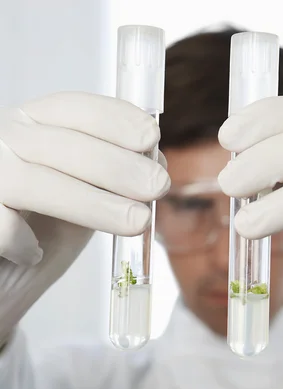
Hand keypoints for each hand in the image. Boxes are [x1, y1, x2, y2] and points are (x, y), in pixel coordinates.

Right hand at [0, 91, 169, 343]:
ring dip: (92, 203)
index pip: (73, 109)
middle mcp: (3, 140)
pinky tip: (34, 254)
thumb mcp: (82, 196)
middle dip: (116, 165)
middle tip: (157, 185)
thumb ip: (108, 178)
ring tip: (135, 222)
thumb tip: (154, 163)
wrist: (1, 274)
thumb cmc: (39, 232)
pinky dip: (21, 240)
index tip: (151, 137)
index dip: (114, 119)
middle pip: (61, 143)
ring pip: (35, 182)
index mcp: (32, 128)